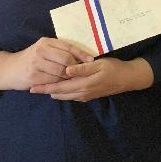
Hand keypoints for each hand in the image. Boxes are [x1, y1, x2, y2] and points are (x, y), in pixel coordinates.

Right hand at [0, 37, 92, 90]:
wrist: (9, 69)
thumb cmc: (31, 59)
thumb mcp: (43, 50)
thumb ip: (59, 51)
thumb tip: (82, 57)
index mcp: (46, 42)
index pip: (68, 46)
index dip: (81, 54)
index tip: (91, 60)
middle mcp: (41, 50)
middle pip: (66, 59)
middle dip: (75, 67)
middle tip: (80, 72)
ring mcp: (36, 63)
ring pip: (61, 71)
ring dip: (68, 77)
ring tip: (72, 79)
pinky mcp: (33, 76)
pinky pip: (52, 81)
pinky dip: (59, 83)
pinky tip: (61, 84)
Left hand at [29, 57, 152, 101]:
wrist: (128, 79)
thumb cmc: (115, 68)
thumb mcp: (100, 64)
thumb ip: (83, 68)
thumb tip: (66, 69)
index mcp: (83, 84)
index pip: (59, 87)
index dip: (45, 87)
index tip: (32, 87)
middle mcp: (82, 93)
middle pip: (60, 94)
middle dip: (46, 91)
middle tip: (32, 89)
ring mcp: (86, 95)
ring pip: (65, 96)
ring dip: (53, 93)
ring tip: (42, 89)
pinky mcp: (89, 95)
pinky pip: (72, 96)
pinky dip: (63, 93)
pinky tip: (59, 90)